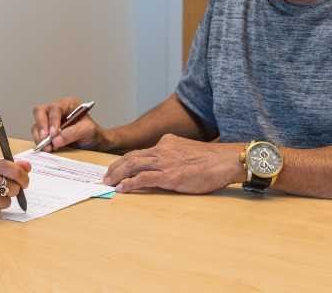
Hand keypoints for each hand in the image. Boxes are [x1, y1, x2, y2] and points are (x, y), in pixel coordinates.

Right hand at [31, 97, 103, 151]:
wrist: (95, 145)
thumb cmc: (94, 134)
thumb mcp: (88, 131)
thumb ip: (73, 132)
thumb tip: (55, 139)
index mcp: (68, 104)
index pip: (55, 108)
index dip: (52, 120)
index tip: (53, 134)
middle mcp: (57, 111)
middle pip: (40, 111)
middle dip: (41, 126)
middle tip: (45, 140)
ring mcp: (51, 121)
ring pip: (36, 124)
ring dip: (40, 137)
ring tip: (48, 148)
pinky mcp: (47, 132)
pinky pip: (37, 135)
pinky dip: (40, 142)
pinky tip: (49, 149)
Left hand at [103, 134, 243, 193]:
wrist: (225, 160)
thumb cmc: (211, 160)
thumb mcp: (187, 151)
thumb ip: (173, 155)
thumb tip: (164, 165)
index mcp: (166, 143)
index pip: (140, 151)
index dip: (125, 161)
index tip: (117, 168)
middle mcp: (162, 150)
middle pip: (131, 156)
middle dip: (115, 167)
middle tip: (106, 177)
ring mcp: (165, 162)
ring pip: (133, 165)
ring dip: (118, 174)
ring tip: (109, 183)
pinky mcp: (169, 175)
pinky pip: (144, 178)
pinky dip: (130, 183)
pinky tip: (122, 189)